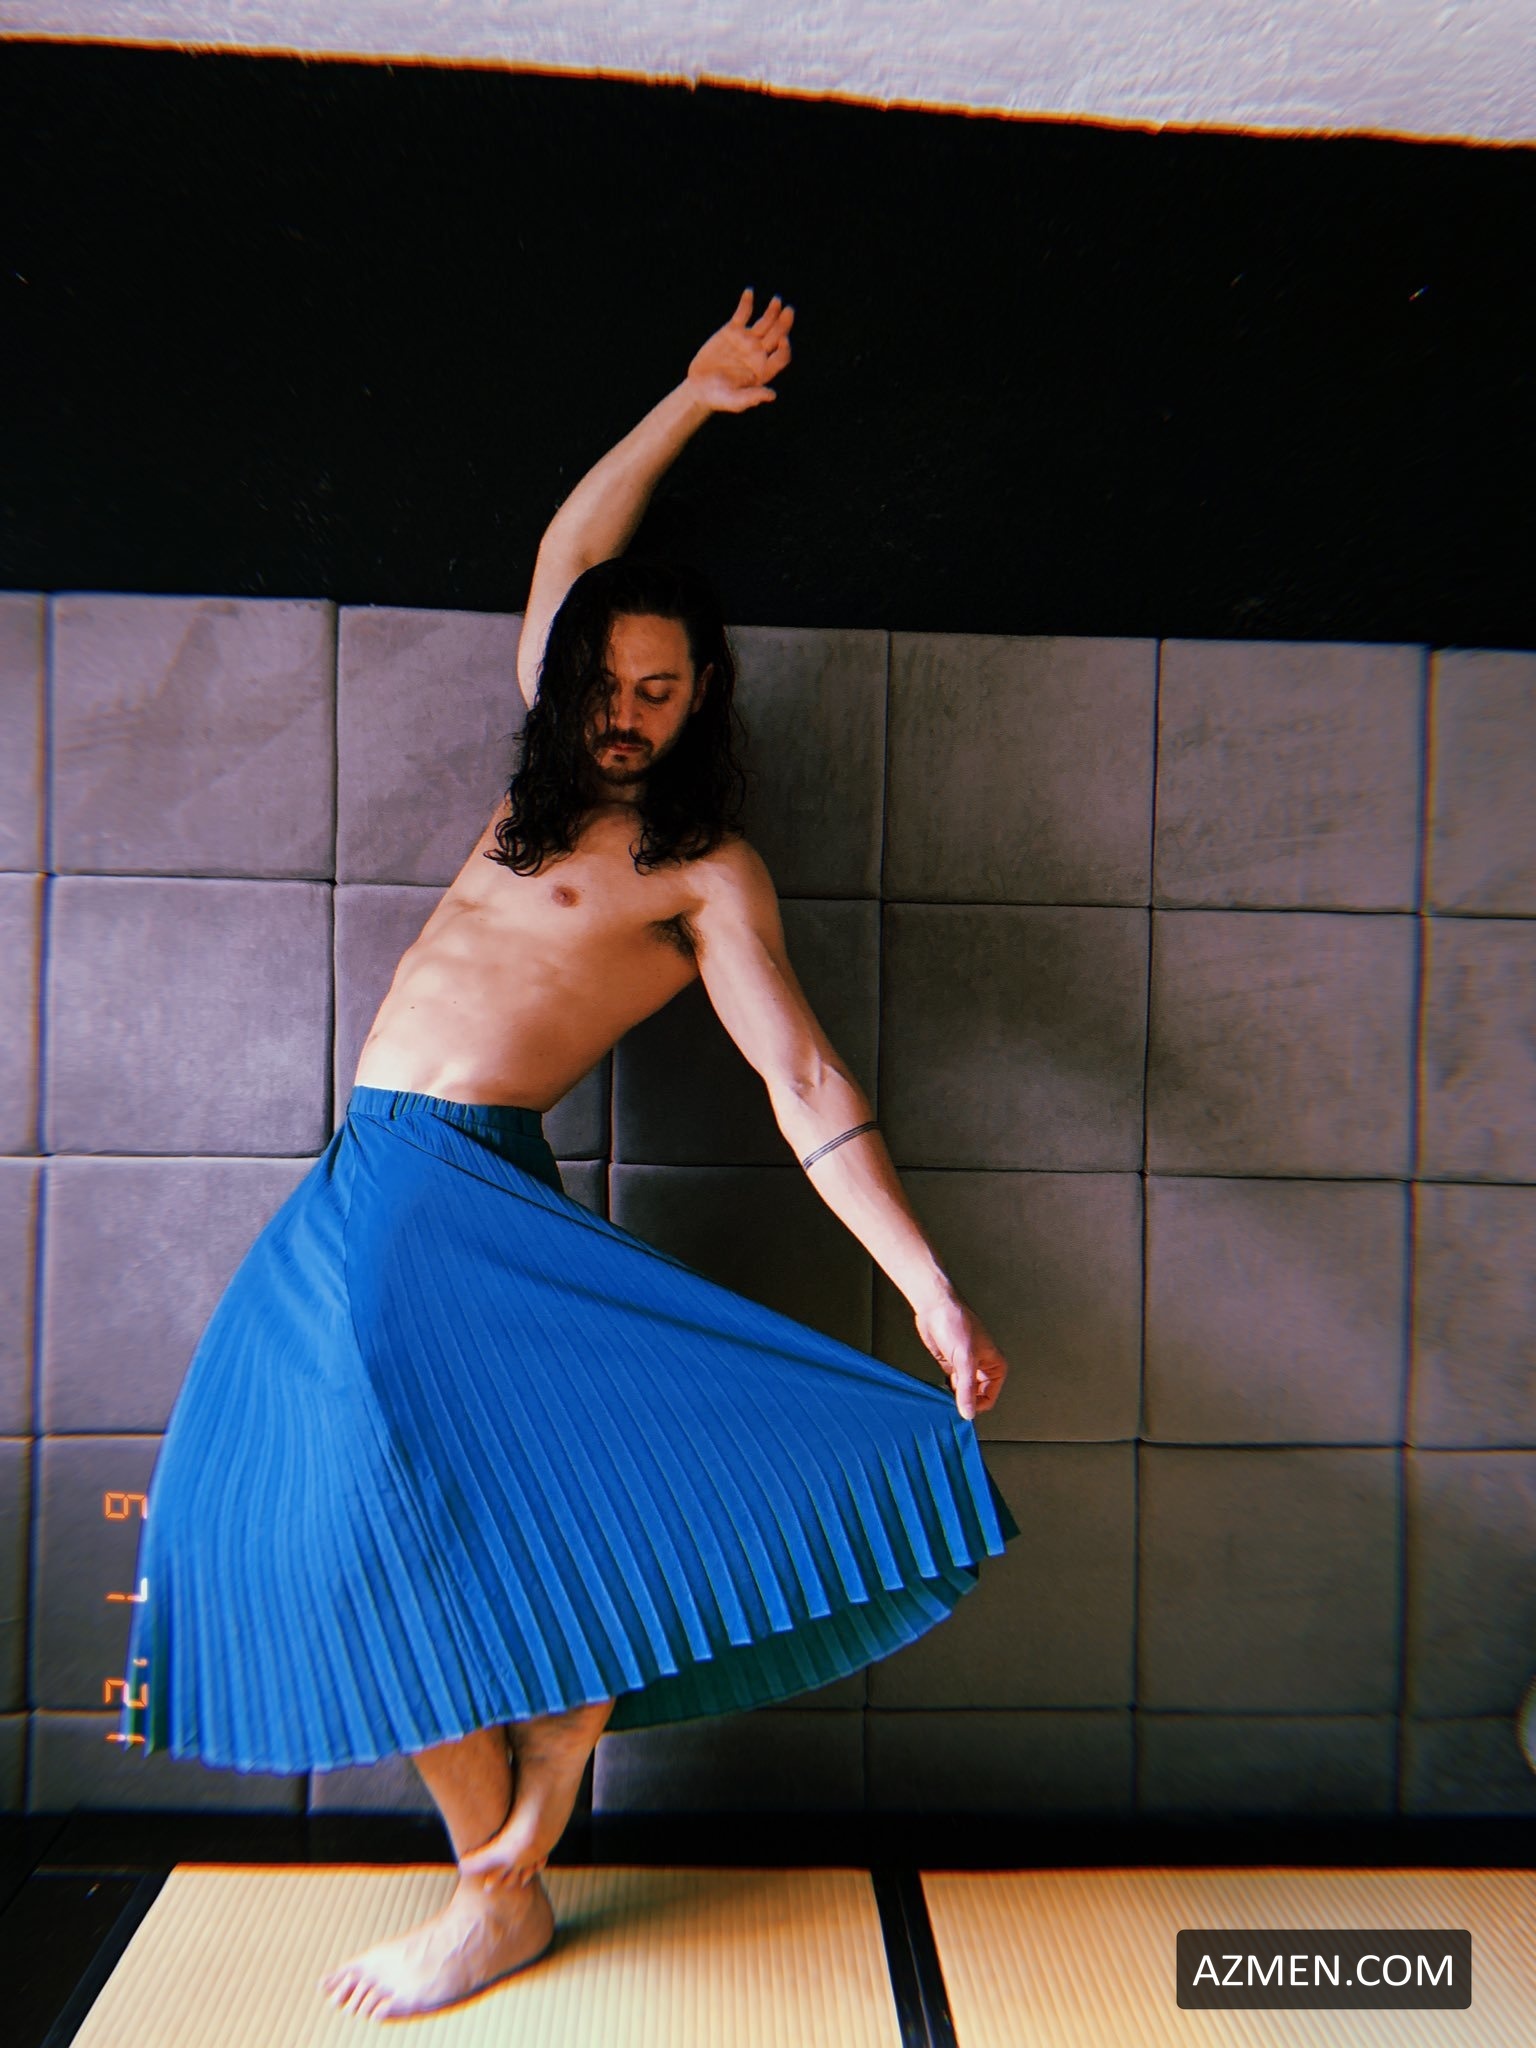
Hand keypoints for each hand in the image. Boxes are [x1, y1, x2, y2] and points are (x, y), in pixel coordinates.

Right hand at [686, 287, 793, 412]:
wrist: (699, 387)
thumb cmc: (718, 398)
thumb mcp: (734, 401)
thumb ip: (751, 398)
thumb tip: (772, 396)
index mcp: (764, 370)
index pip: (781, 357)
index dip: (784, 348)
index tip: (783, 340)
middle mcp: (759, 353)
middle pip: (777, 335)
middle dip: (784, 324)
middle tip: (788, 311)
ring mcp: (747, 340)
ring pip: (765, 322)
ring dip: (772, 311)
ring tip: (777, 301)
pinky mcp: (733, 330)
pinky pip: (742, 314)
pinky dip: (746, 303)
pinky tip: (749, 292)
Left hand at [913, 1292, 1007, 1421]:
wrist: (935, 1307)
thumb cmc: (956, 1323)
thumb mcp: (965, 1359)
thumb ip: (966, 1388)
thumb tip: (968, 1413)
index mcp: (995, 1366)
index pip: (988, 1398)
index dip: (974, 1405)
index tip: (960, 1407)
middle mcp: (982, 1368)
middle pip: (975, 1397)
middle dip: (962, 1401)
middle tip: (949, 1402)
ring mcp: (965, 1368)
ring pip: (961, 1392)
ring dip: (952, 1396)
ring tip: (942, 1395)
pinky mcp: (950, 1365)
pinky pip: (950, 1385)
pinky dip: (944, 1390)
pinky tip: (937, 1390)